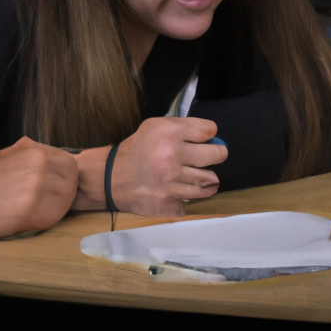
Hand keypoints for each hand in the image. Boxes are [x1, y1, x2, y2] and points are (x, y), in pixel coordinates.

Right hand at [0, 138, 78, 243]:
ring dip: (56, 207)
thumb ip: (32, 156)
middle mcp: (38, 165)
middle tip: (49, 203)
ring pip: (65, 200)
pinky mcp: (27, 211)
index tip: (56, 188)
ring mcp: (34, 187)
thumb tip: (55, 161)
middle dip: (64, 193)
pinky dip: (46, 221)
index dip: (65, 177)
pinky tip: (30, 221)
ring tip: (37, 212)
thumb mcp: (6, 156)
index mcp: (34, 150)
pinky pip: (52, 217)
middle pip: (71, 181)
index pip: (70, 163)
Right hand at [107, 117, 227, 216]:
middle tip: (213, 156)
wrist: (112, 179)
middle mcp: (172, 158)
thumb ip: (184, 126)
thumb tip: (212, 135)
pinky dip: (192, 197)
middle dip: (219, 154)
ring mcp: (172, 184)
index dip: (210, 134)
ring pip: (209, 181)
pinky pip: (193, 201)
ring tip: (203, 175)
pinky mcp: (169, 204)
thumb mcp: (156, 126)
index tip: (206, 138)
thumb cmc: (138, 148)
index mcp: (169, 134)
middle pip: (217, 155)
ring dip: (208, 178)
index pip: (209, 131)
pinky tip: (185, 190)